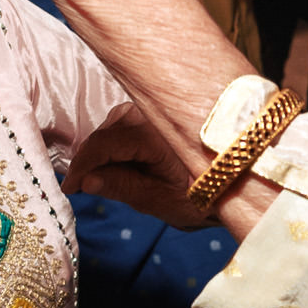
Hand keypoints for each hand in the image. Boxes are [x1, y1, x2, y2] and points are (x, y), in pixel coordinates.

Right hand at [67, 115, 210, 226]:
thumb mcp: (159, 199)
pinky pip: (128, 124)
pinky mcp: (159, 111)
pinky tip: (122, 163)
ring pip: (114, 127)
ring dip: (105, 152)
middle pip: (105, 133)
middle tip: (82, 187)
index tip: (69, 188)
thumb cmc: (203, 196)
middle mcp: (152, 112)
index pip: (102, 144)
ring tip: (105, 179)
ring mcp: (156, 109)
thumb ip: (120, 187)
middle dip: (91, 161)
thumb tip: (86, 180)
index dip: (80, 167)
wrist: (238, 180)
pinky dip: (118, 143)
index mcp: (153, 132)